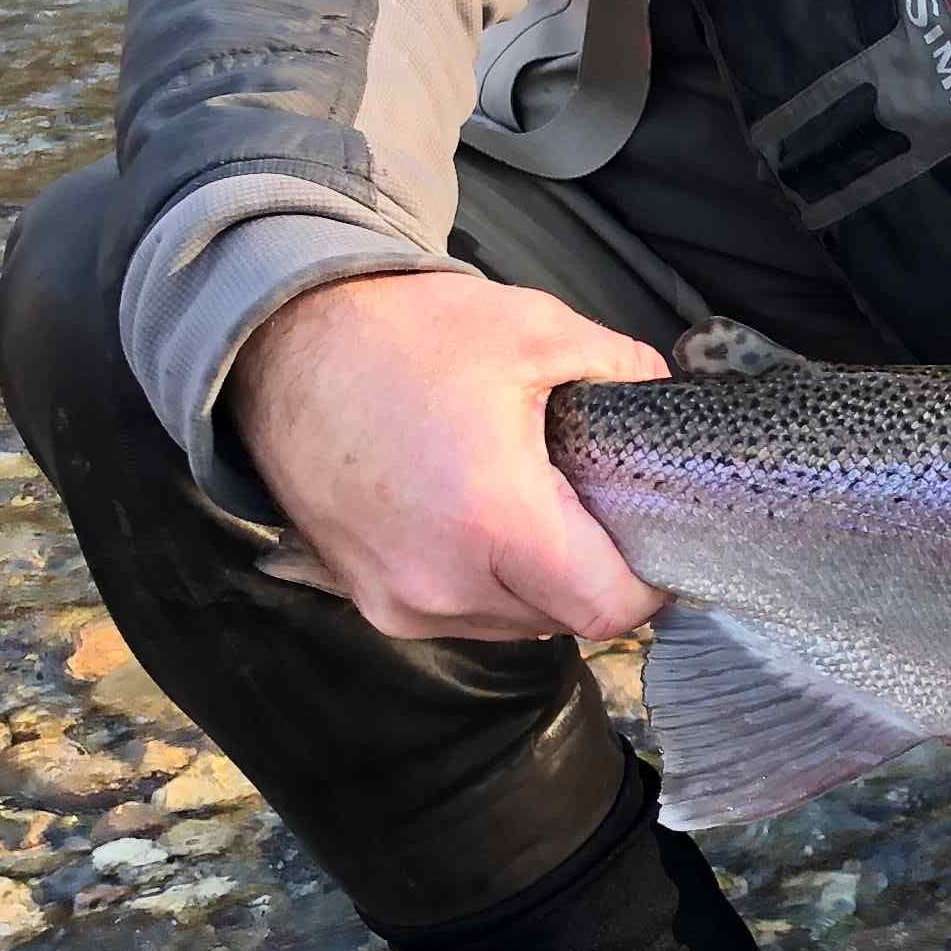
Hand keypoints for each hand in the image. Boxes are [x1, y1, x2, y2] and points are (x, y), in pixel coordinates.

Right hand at [228, 271, 671, 643]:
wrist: (286, 347)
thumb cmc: (411, 334)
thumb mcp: (538, 329)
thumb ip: (621, 369)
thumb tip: (663, 401)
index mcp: (494, 520)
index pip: (606, 608)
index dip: (649, 582)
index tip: (661, 538)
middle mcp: (443, 583)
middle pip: (564, 616)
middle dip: (596, 569)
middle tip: (604, 502)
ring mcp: (399, 602)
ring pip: (515, 622)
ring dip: (541, 579)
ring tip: (540, 502)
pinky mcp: (370, 601)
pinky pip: (462, 613)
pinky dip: (490, 580)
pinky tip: (486, 516)